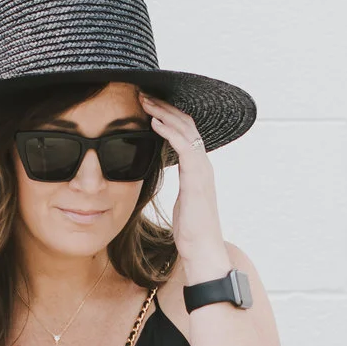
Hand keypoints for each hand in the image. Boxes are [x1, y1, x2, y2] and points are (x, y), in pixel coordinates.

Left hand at [139, 92, 228, 273]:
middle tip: (143, 94)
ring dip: (163, 112)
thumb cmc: (191, 232)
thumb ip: (177, 185)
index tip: (148, 105)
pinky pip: (184, 145)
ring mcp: (202, 169)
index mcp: (198, 168)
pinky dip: (168, 130)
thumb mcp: (181, 202)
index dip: (168, 115)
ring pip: (185, 129)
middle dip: (164, 106)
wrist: (203, 251)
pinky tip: (153, 122)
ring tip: (144, 101)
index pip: (185, 131)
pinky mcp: (197, 178)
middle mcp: (203, 164)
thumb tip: (164, 181)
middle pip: (186, 123)